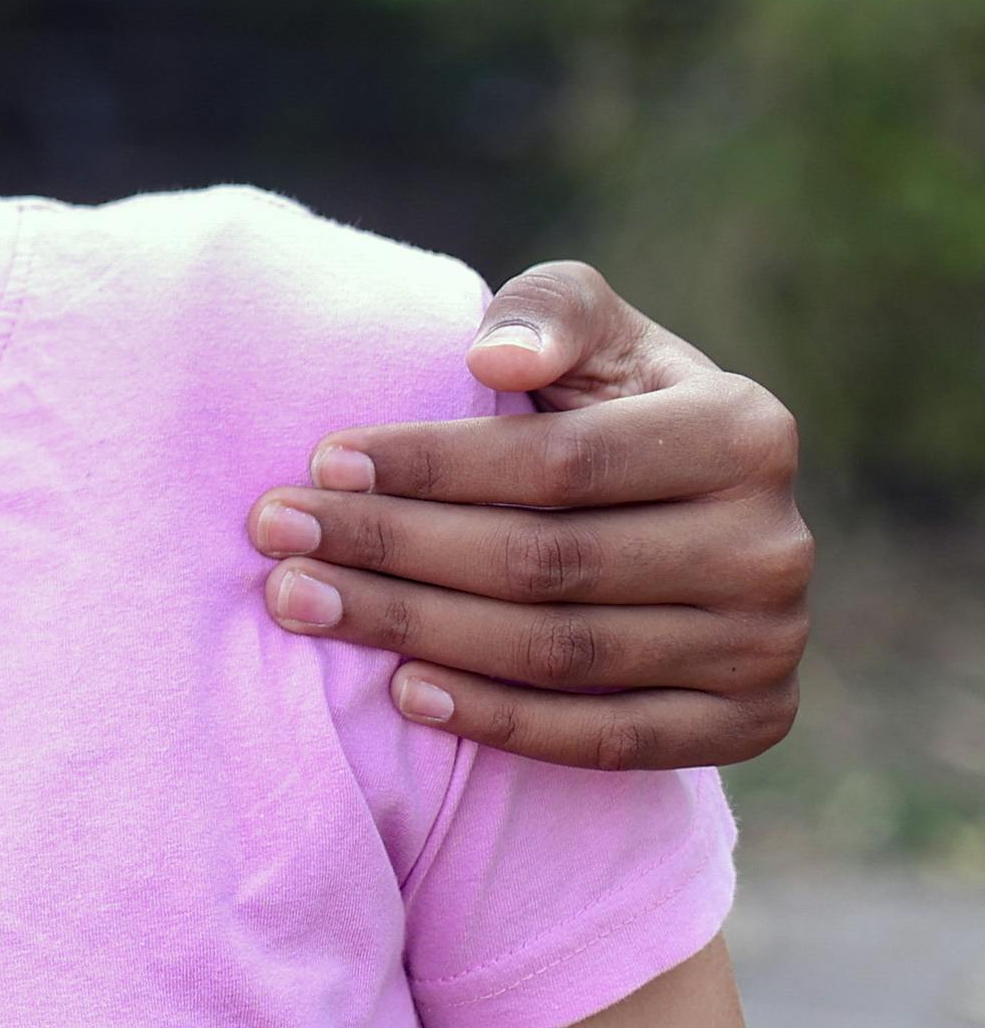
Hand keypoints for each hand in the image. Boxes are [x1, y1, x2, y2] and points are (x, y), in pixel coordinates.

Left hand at [246, 260, 810, 771]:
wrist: (686, 513)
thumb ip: (547, 312)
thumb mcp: (590, 329)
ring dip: (414, 630)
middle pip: (546, 562)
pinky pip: (608, 738)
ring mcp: (768, 644)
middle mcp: (774, 544)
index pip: (557, 462)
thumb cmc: (609, 399)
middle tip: (276, 534)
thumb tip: (493, 357)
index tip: (319, 461)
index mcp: (745, 431)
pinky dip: (499, 720)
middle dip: (391, 547)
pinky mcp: (750, 724)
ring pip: (560, 652)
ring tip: (301, 601)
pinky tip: (402, 688)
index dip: (430, 464)